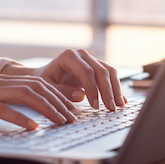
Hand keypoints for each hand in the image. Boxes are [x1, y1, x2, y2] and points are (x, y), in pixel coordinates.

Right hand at [0, 75, 76, 129]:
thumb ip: (5, 102)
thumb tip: (27, 114)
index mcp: (2, 80)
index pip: (38, 83)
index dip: (59, 93)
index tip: (75, 105)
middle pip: (38, 87)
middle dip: (60, 101)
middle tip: (74, 117)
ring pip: (27, 95)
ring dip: (48, 109)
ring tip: (62, 121)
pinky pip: (4, 109)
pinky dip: (21, 119)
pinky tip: (33, 128)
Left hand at [1, 49, 126, 109]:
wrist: (44, 76)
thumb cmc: (43, 81)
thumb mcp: (47, 88)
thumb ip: (62, 92)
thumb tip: (82, 95)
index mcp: (69, 56)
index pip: (86, 72)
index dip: (93, 89)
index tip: (95, 105)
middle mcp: (82, 55)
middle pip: (101, 71)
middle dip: (107, 91)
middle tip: (111, 108)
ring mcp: (91, 60)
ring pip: (109, 72)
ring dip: (116, 89)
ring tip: (119, 106)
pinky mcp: (97, 67)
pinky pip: (110, 75)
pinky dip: (116, 88)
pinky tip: (122, 100)